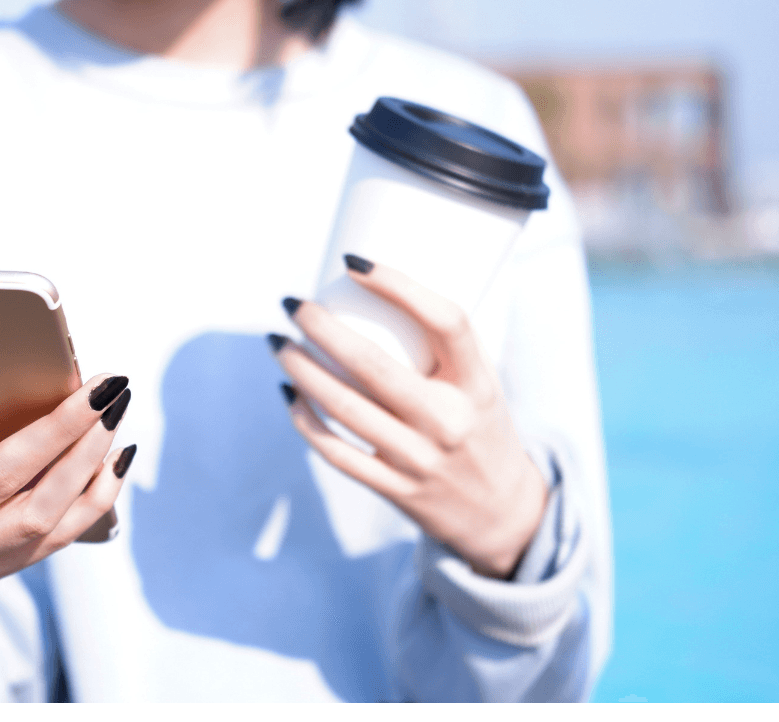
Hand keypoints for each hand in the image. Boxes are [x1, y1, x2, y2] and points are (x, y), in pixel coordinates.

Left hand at [269, 257, 546, 578]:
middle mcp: (450, 421)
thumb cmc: (480, 428)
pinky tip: (288, 392)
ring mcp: (420, 460)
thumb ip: (443, 350)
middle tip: (293, 304)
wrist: (502, 514)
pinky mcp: (396, 490)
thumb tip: (372, 294)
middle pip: (374, 365)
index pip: (447, 321)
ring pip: (345, 408)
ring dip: (301, 370)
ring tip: (276, 342)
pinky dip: (305, 421)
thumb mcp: (482, 385)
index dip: (399, 285)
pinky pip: (337, 452)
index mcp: (479, 384)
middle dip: (322, 328)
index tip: (354, 263)